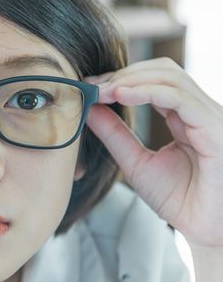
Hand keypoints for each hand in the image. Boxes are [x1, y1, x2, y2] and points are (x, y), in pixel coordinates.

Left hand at [85, 57, 222, 249]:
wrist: (205, 230)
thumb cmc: (178, 200)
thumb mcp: (135, 162)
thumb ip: (114, 134)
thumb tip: (89, 107)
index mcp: (183, 117)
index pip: (152, 81)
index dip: (119, 79)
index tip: (89, 87)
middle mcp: (198, 111)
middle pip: (162, 70)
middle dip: (123, 74)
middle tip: (92, 85)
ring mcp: (208, 116)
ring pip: (170, 77)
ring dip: (129, 79)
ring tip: (101, 90)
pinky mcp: (214, 127)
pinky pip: (179, 97)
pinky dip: (146, 90)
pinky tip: (120, 94)